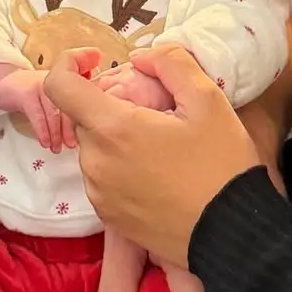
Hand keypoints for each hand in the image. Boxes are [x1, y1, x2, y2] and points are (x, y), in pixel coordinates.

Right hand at [0, 68, 74, 152]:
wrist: (3, 82)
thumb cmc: (30, 94)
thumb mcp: (50, 97)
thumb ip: (63, 108)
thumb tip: (78, 132)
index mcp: (66, 82)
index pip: (78, 103)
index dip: (80, 123)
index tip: (81, 139)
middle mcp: (56, 82)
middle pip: (68, 108)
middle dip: (69, 130)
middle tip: (70, 146)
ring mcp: (41, 86)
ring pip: (53, 113)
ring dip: (56, 134)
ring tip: (56, 148)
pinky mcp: (26, 93)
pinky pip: (37, 115)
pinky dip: (42, 131)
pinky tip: (44, 142)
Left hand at [44, 44, 262, 268]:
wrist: (232, 234)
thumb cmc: (222, 166)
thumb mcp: (208, 100)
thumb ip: (171, 63)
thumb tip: (141, 57)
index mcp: (113, 129)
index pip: (59, 87)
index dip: (69, 64)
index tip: (96, 60)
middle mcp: (95, 162)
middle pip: (83, 117)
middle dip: (110, 105)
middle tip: (154, 110)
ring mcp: (99, 194)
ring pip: (94, 148)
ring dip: (116, 138)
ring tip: (161, 146)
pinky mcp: (109, 217)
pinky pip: (102, 178)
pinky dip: (120, 166)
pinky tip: (157, 172)